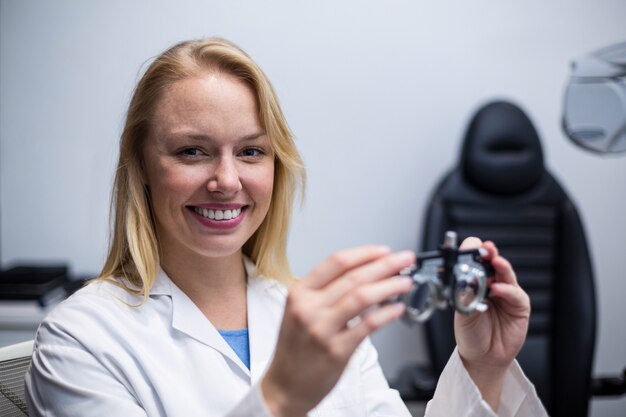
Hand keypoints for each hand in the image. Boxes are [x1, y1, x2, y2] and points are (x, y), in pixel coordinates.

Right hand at [261, 246, 414, 416]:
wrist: (284, 386)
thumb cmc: (295, 349)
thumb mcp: (299, 311)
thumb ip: (325, 292)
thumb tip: (366, 274)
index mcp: (300, 293)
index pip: (336, 262)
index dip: (365, 253)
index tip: (384, 251)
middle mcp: (309, 308)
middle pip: (354, 276)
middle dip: (385, 265)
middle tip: (405, 260)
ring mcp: (322, 329)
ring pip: (362, 297)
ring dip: (390, 286)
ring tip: (405, 282)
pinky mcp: (337, 350)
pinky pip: (368, 325)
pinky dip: (387, 314)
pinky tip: (398, 309)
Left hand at [454, 238, 529, 409]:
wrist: (482, 357)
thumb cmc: (470, 332)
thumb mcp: (462, 310)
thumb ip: (465, 291)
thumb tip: (464, 274)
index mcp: (474, 281)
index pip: (475, 261)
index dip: (473, 252)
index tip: (470, 246)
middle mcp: (491, 284)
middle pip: (492, 263)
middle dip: (489, 253)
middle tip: (485, 248)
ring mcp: (506, 293)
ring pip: (506, 274)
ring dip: (500, 266)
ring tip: (495, 262)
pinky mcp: (519, 305)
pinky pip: (514, 294)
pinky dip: (507, 290)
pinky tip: (498, 289)